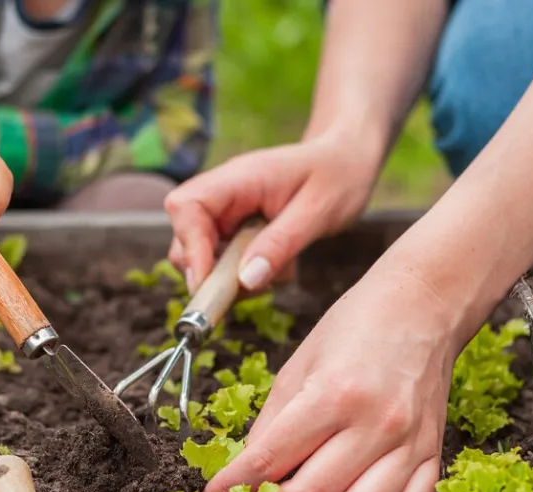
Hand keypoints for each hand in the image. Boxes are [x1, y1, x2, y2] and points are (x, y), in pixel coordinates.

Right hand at [164, 136, 378, 292]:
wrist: (348, 160)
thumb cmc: (337, 175)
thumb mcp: (318, 212)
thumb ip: (281, 244)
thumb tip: (245, 281)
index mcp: (237, 178)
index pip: (187, 208)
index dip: (191, 249)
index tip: (208, 284)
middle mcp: (224, 193)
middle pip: (184, 236)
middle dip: (207, 271)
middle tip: (245, 291)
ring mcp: (227, 211)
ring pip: (201, 253)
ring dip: (227, 277)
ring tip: (271, 276)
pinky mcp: (236, 227)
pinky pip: (223, 259)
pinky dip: (242, 275)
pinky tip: (275, 268)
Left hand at [204, 267, 454, 491]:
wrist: (422, 305)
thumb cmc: (356, 326)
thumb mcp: (298, 364)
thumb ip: (271, 422)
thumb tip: (247, 470)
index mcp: (332, 394)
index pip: (270, 460)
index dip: (234, 486)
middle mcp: (375, 424)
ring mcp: (410, 442)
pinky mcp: (433, 451)